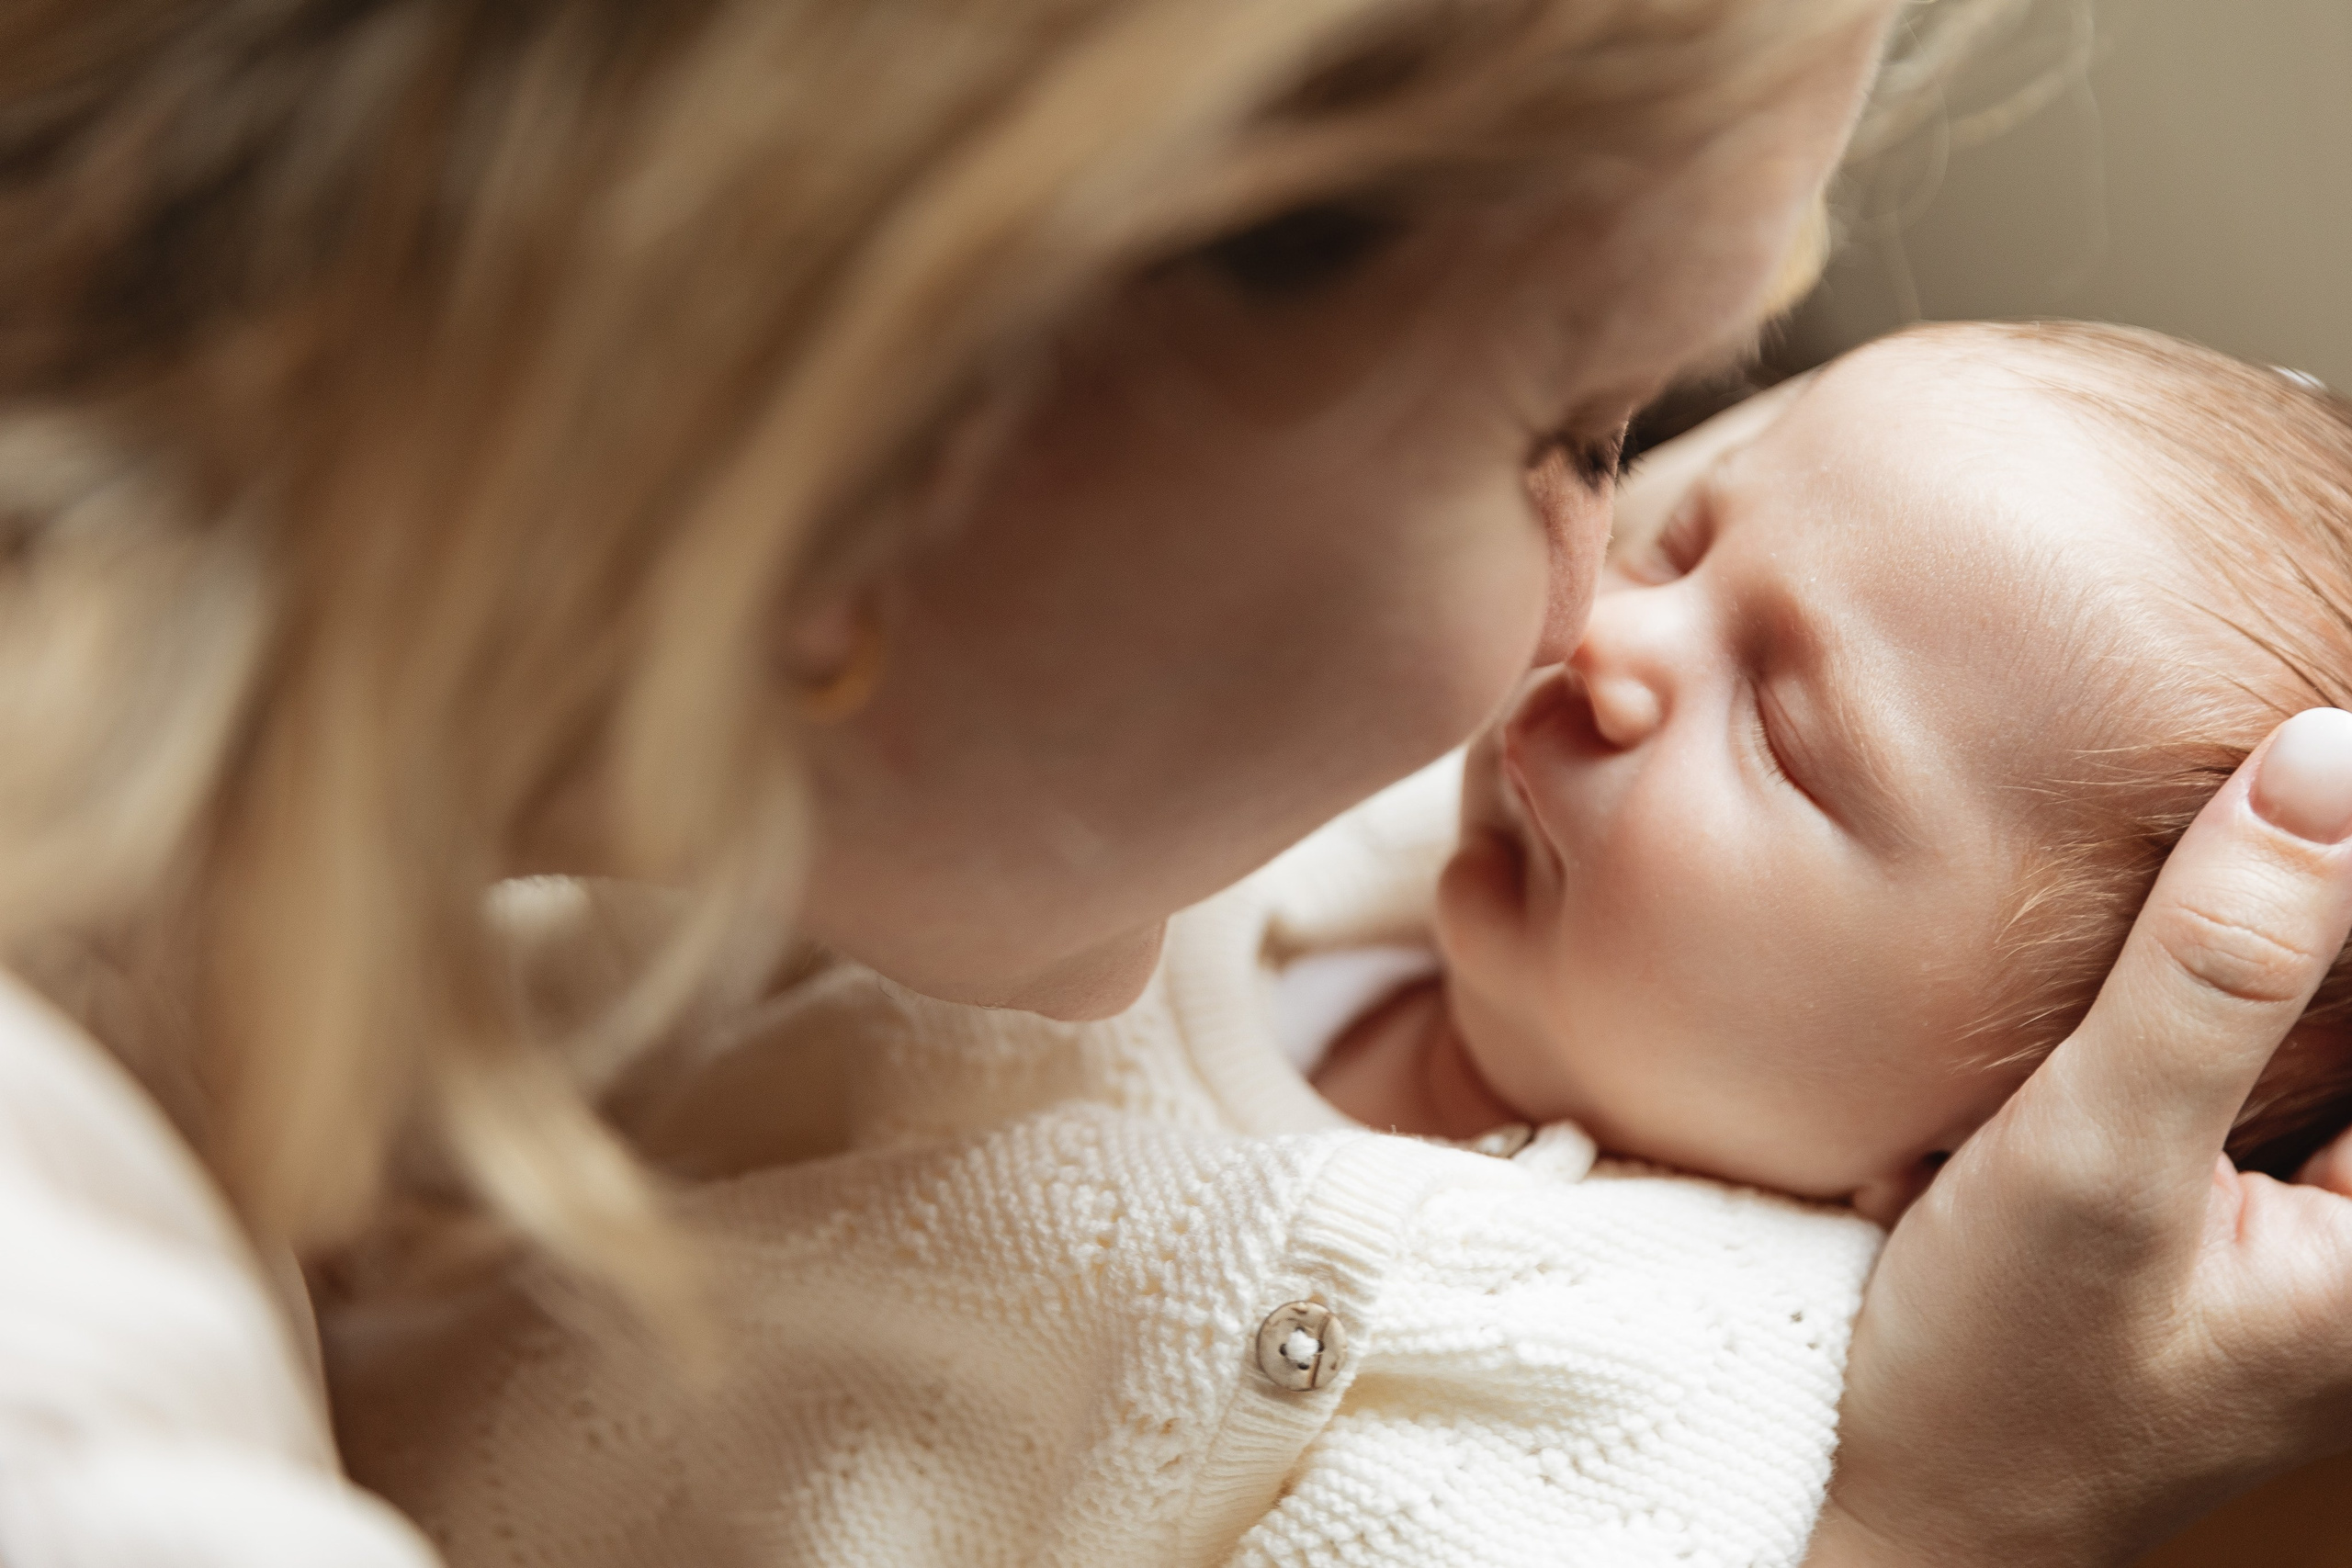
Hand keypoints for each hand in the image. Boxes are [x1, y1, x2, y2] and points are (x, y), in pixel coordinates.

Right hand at [1811, 708, 2351, 1566]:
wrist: (1891, 1503)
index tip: (2307, 750)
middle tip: (2266, 775)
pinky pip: (2270, 1045)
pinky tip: (2155, 940)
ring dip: (2272, 930)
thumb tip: (2325, 760)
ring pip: (2328, 1011)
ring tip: (2230, 844)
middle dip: (2310, 894)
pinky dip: (2221, 980)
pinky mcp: (2250, 1194)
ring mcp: (2325, 1211)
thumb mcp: (2097, 1165)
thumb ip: (2213, 969)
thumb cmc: (1996, 1381)